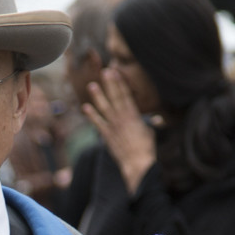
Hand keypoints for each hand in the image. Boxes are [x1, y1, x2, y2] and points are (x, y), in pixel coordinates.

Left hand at [82, 69, 155, 193]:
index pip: (126, 95)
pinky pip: (98, 124)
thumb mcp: (148, 131)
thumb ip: (144, 123)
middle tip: (104, 71)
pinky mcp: (107, 136)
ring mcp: (114, 127)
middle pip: (115, 98)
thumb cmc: (146, 148)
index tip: (116, 72)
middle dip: (110, 84)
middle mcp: (123, 118)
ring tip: (92, 85)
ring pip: (105, 108)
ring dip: (98, 96)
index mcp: (134, 115)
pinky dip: (91, 115)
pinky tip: (85, 107)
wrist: (138, 163)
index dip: (120, 83)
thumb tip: (148, 121)